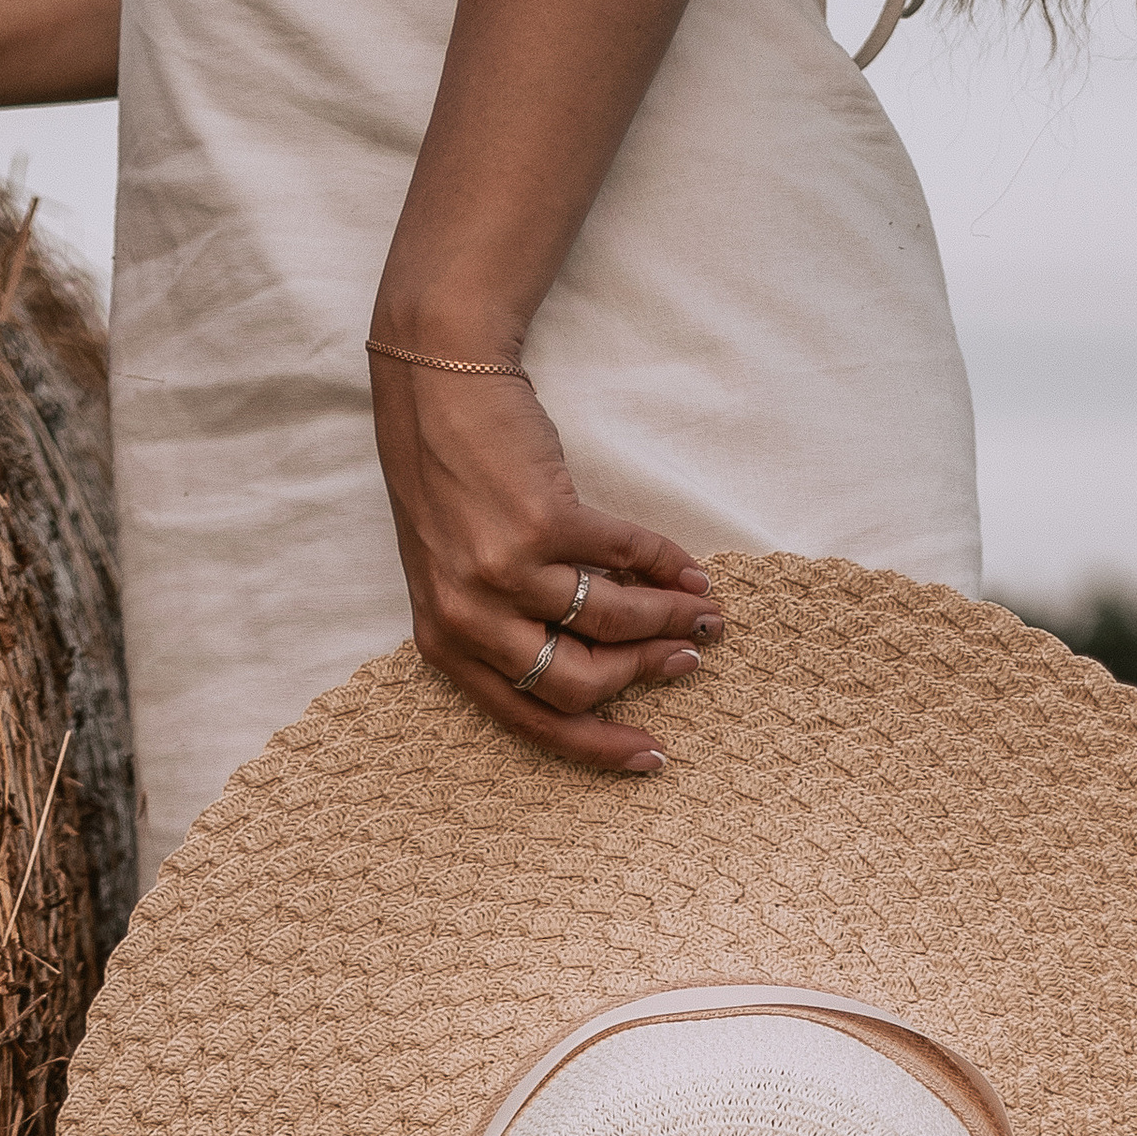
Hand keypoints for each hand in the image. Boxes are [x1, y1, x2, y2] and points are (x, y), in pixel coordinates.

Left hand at [367, 360, 722, 774]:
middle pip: (580, 683)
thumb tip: (601, 663)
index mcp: (445, 644)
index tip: (652, 754)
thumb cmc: (446, 478)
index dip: (601, 745)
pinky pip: (623, 558)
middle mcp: (470, 617)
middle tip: (688, 659)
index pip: (533, 721)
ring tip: (703, 614)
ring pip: (610, 624)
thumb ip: (503, 626)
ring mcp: (505, 571)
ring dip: (668, 620)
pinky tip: (690, 571)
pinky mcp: (543, 521)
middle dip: (645, 674)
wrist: (433, 381)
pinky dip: (665, 565)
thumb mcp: (452, 572)